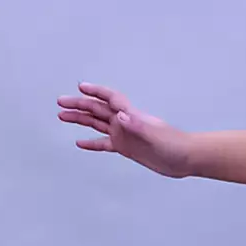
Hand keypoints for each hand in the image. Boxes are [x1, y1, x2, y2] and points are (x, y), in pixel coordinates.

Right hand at [56, 83, 191, 178]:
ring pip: (96, 123)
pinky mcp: (126, 147)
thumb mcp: (155, 134)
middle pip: (97, 109)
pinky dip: (91, 142)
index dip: (95, 91)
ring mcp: (124, 134)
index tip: (80, 87)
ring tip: (62, 116)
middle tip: (60, 103)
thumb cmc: (174, 144)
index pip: (109, 98)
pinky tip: (79, 142)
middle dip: (78, 104)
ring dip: (80, 119)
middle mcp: (124, 121)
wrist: (185, 159)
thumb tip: (120, 116)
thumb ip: (137, 124)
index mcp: (131, 114)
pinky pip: (104, 143)